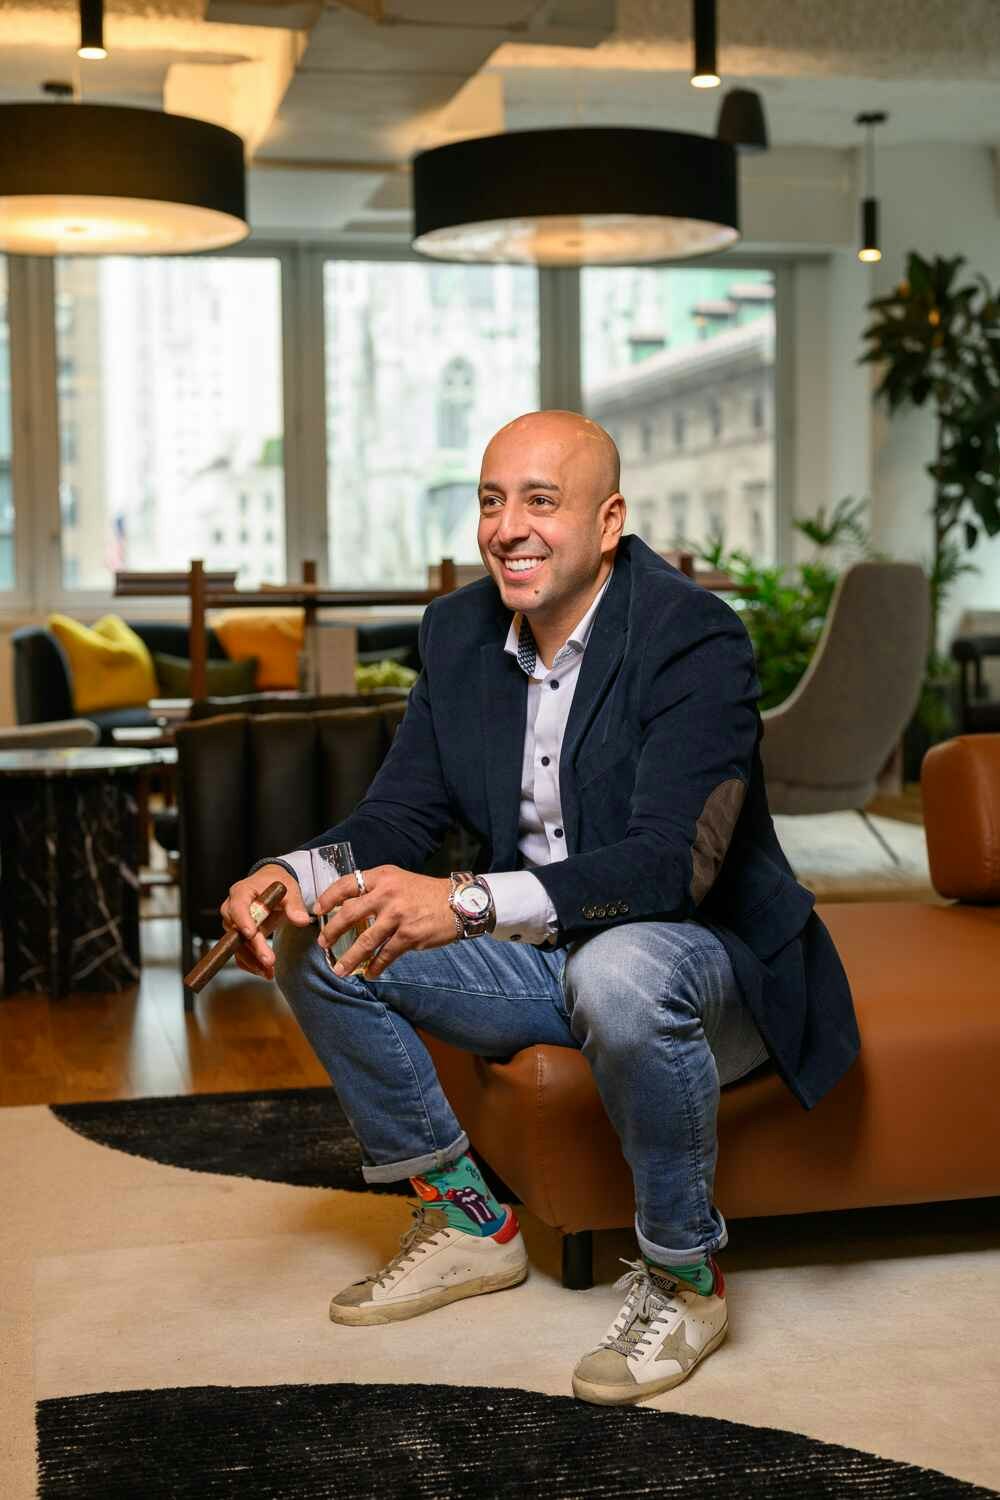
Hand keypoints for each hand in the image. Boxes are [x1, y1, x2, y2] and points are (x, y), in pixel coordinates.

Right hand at [221, 863, 312, 978]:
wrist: (269, 886)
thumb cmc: (275, 884)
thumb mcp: (289, 889)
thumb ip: (294, 905)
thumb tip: (301, 920)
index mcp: (241, 892)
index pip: (238, 907)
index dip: (243, 921)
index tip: (252, 933)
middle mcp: (231, 909)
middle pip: (237, 931)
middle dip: (253, 947)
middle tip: (268, 960)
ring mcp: (232, 924)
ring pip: (237, 945)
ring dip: (253, 960)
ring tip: (269, 971)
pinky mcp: (237, 937)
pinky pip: (240, 953)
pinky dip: (252, 963)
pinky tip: (265, 972)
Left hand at [313, 865, 454, 978]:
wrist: (459, 902)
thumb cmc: (425, 893)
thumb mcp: (398, 880)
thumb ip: (375, 890)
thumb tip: (348, 907)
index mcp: (382, 877)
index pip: (346, 884)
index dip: (328, 898)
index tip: (318, 911)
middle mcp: (387, 894)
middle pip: (349, 914)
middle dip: (332, 932)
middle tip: (322, 944)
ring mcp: (398, 915)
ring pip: (365, 940)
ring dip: (350, 958)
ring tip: (339, 970)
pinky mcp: (409, 935)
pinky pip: (386, 954)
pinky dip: (376, 966)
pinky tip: (370, 973)